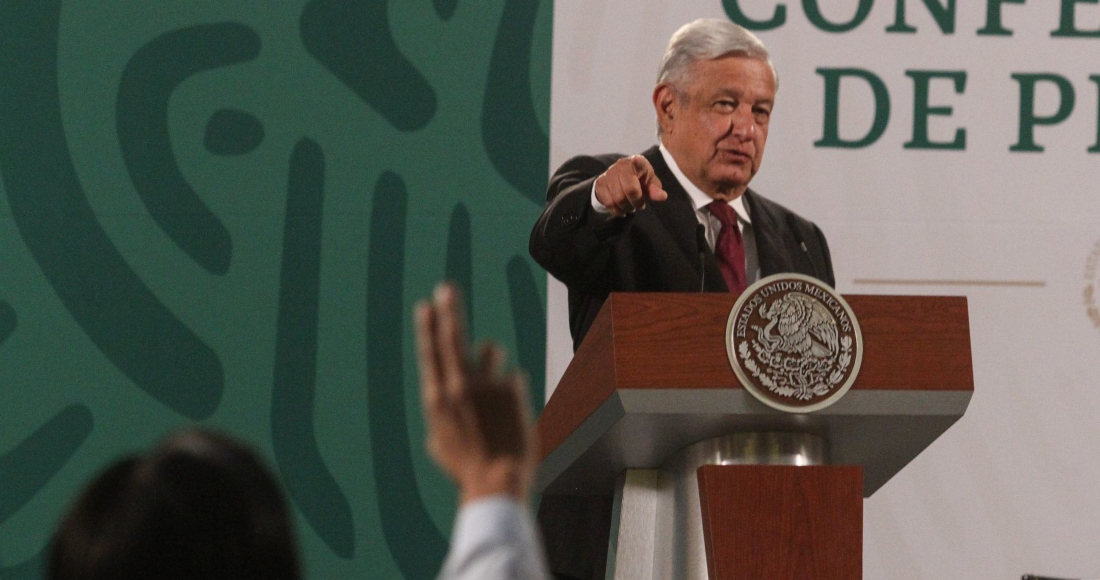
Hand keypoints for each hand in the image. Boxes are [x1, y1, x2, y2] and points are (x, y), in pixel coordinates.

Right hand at [415, 283, 536, 505]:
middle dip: (449, 309)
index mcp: (436, 398)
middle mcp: (458, 386)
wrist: (497, 481)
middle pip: (452, 336)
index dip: (428, 326)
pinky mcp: (511, 389)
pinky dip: (511, 391)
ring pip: (490, 349)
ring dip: (491, 356)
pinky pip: (512, 378)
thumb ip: (441, 414)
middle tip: (446, 288)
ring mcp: (486, 385)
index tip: (426, 305)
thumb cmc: (466, 467)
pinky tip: (511, 416)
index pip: (430, 352)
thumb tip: (443, 396)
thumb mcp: (440, 443)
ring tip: (492, 380)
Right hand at [594, 154, 667, 216]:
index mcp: (638, 163)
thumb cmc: (639, 180)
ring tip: (631, 208)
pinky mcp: (600, 183)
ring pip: (618, 198)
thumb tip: (663, 196)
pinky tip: (621, 210)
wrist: (618, 178)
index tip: (635, 159)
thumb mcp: (649, 183)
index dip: (636, 161)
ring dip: (626, 208)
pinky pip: (608, 202)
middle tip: (639, 206)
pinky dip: (616, 211)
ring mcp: (609, 174)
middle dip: (636, 202)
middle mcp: (621, 166)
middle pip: (630, 190)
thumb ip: (655, 190)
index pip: (637, 162)